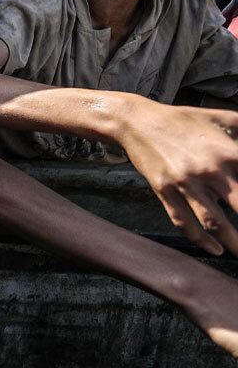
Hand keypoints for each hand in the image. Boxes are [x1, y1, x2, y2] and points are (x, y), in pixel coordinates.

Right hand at [118, 102, 237, 255]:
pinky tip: (215, 249)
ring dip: (233, 243)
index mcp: (230, 153)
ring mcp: (186, 184)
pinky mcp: (165, 192)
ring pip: (215, 223)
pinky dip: (201, 240)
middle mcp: (210, 171)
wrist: (138, 122)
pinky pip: (184, 222)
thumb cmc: (184, 120)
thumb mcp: (224, 118)